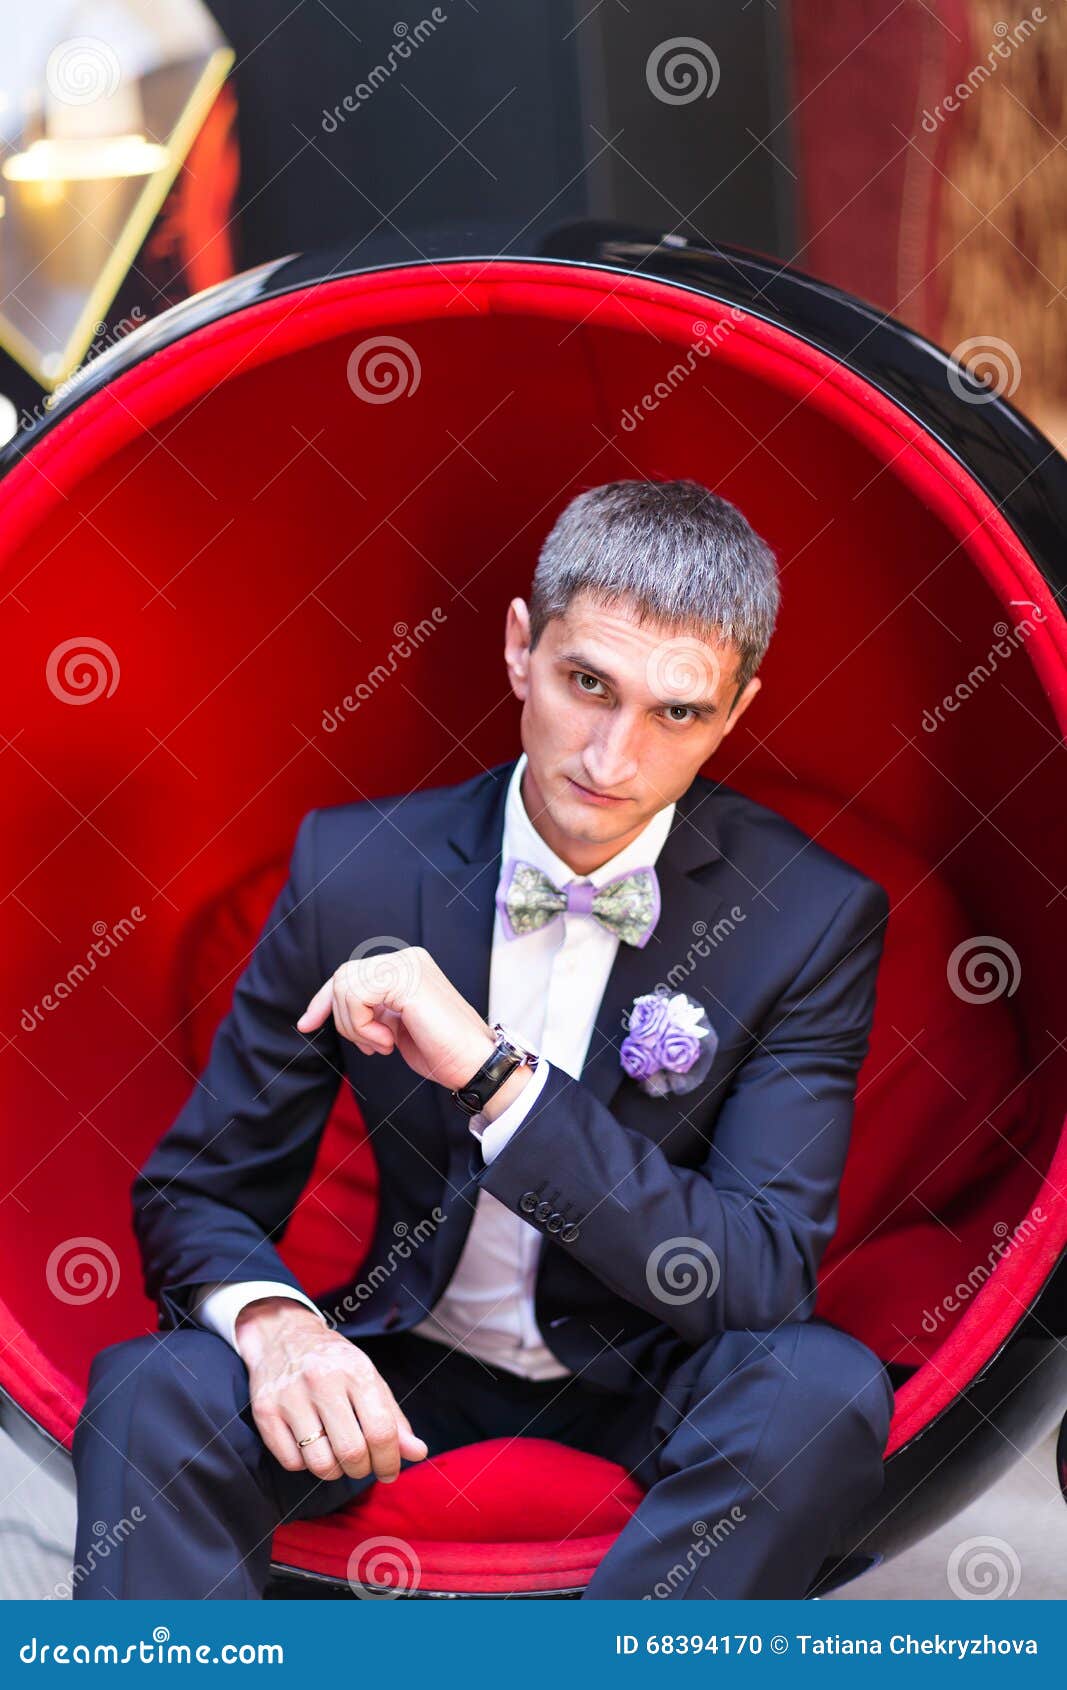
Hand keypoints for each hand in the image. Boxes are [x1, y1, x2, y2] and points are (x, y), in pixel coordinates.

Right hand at [234, 1297, 427, 1481]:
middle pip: (351, 1452)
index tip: (389, 1471)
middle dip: (362, 1470)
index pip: (381, 1431)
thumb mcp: (369, 1379)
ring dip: (335, 1471)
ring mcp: (290, 1397)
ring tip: (337, 1456)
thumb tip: (418, 1453)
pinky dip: (306, 1464)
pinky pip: (292, 1462)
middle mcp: (322, 1382)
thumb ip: (394, 1419)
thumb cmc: (335, 1363)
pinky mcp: (265, 1412)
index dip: (390, 1461)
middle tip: (362, 1464)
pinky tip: (310, 1445)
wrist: (283, 1334)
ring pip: (320, 1464)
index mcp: (356, 1371)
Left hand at [297, 945, 495, 1091]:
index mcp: (406, 966)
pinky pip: (356, 996)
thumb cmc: (442, 1051)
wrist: (474, 1064)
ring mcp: (408, 965)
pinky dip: (363, 1026)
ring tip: (383, 1044)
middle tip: (372, 1046)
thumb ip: (374, 1007)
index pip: (349, 973)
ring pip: (345, 987)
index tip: (305, 1025)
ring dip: (355, 1027)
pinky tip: (388, 1041)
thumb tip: (334, 1005)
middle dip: (341, 1019)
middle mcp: (407, 958)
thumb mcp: (396, 1025)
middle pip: (342, 978)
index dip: (323, 1000)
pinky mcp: (407, 978)